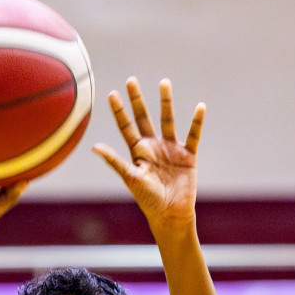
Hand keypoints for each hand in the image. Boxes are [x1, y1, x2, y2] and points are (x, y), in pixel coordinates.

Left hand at [92, 77, 203, 238]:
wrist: (171, 214)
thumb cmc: (148, 200)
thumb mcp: (131, 178)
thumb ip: (114, 161)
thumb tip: (94, 147)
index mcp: (138, 152)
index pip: (126, 127)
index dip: (119, 111)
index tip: (112, 94)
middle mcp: (153, 146)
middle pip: (144, 118)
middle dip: (137, 100)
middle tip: (131, 80)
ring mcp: (171, 149)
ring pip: (168, 120)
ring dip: (166, 102)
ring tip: (164, 83)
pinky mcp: (188, 155)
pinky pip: (193, 135)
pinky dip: (197, 122)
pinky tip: (200, 107)